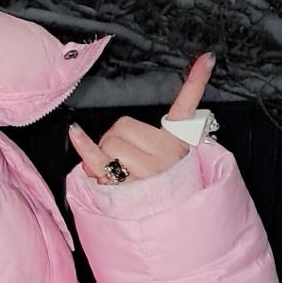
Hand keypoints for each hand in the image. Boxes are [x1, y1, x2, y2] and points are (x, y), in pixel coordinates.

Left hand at [68, 52, 215, 184]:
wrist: (167, 225)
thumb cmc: (161, 191)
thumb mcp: (166, 161)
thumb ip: (144, 139)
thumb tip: (125, 129)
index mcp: (180, 144)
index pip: (188, 108)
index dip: (198, 81)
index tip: (207, 57)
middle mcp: (168, 154)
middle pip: (124, 126)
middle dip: (112, 140)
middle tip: (121, 162)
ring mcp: (148, 170)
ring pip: (109, 143)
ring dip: (102, 157)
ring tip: (116, 175)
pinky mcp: (127, 183)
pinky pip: (98, 158)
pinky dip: (83, 144)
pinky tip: (75, 132)